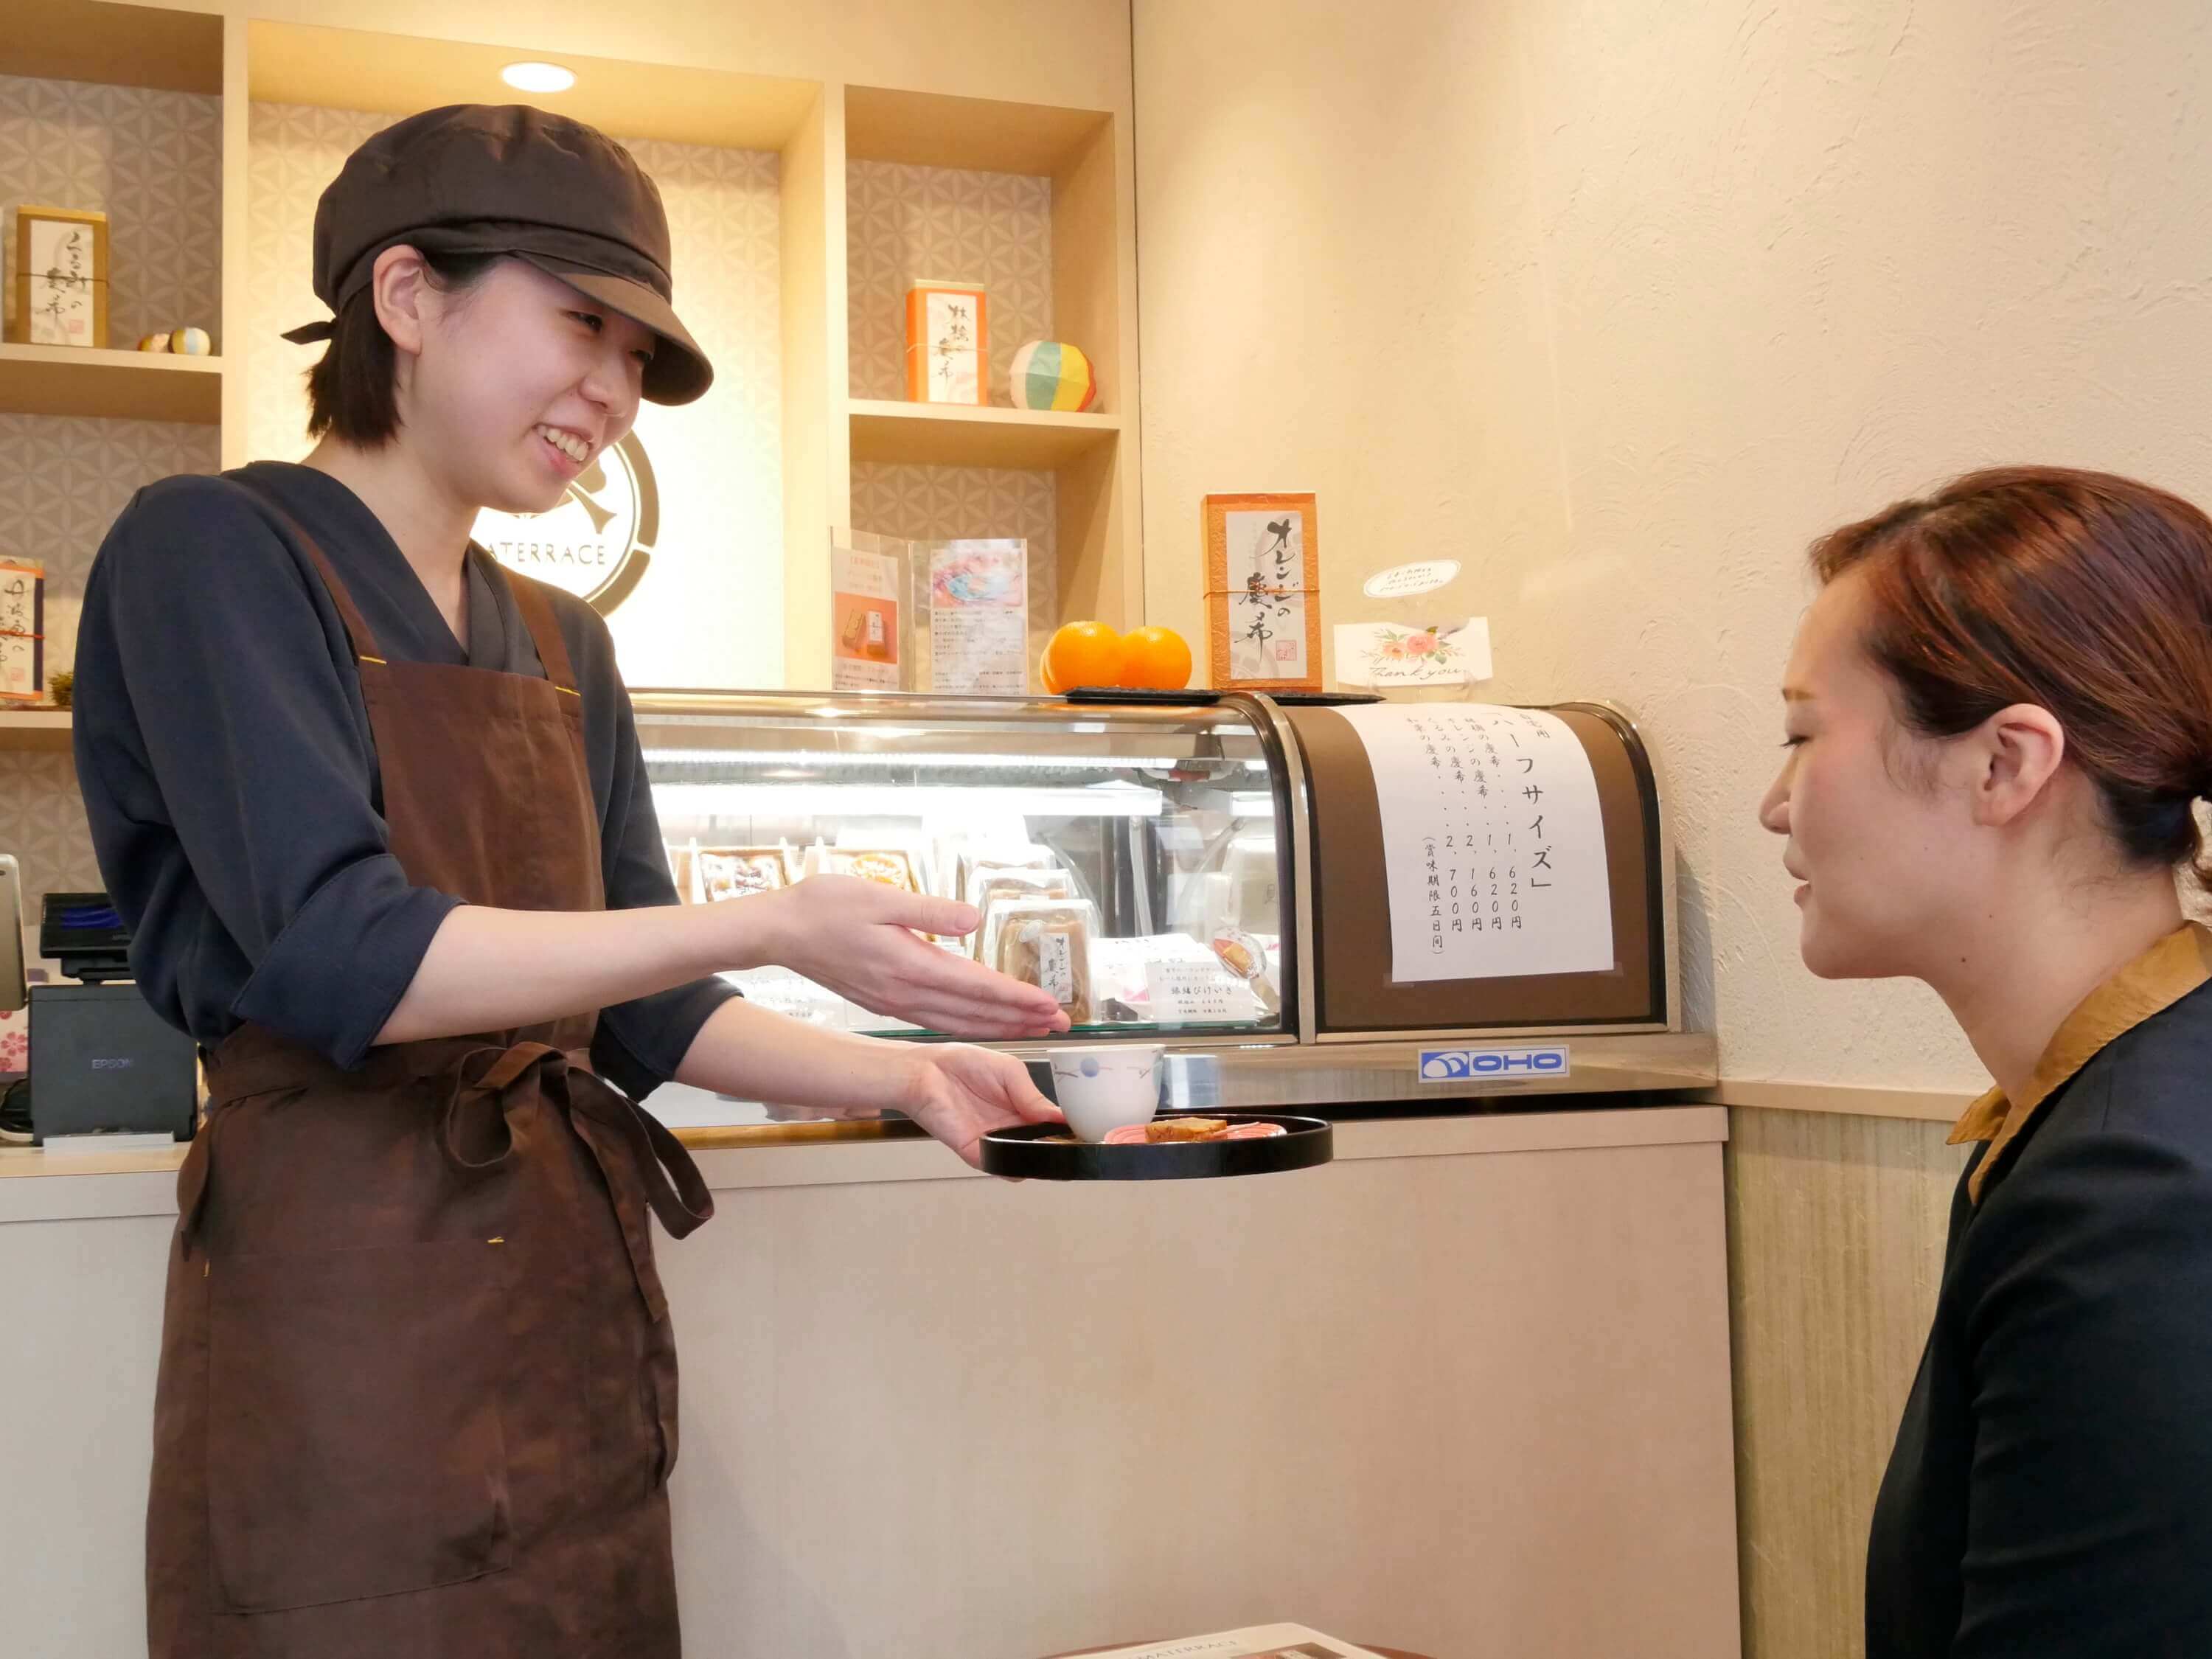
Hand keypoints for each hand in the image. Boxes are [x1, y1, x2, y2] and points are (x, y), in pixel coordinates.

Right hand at [748, 875, 1071, 1038]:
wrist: (780, 930)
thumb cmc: (824, 906)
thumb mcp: (879, 897)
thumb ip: (929, 910)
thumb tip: (972, 920)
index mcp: (908, 965)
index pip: (976, 987)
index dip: (1016, 998)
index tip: (1051, 1005)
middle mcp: (905, 993)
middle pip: (974, 1013)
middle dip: (1021, 1020)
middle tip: (1060, 1025)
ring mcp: (894, 1002)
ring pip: (958, 1022)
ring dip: (999, 1025)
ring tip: (1034, 1027)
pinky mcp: (886, 1001)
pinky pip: (938, 1021)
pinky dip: (969, 1023)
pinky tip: (984, 1022)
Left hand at [896, 1043, 1062, 1168]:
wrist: (926, 1071)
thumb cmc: (964, 1064)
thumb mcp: (1010, 1071)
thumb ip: (1033, 1095)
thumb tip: (1060, 1117)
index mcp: (1021, 1106)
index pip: (1049, 1124)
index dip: (1066, 1131)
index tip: (1085, 1134)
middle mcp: (1010, 1127)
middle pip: (1040, 1146)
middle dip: (1057, 1150)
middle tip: (1074, 1148)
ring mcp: (993, 1142)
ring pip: (1023, 1161)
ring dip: (1038, 1161)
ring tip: (1054, 1153)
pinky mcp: (975, 1152)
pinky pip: (998, 1167)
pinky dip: (1014, 1166)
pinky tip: (1025, 1157)